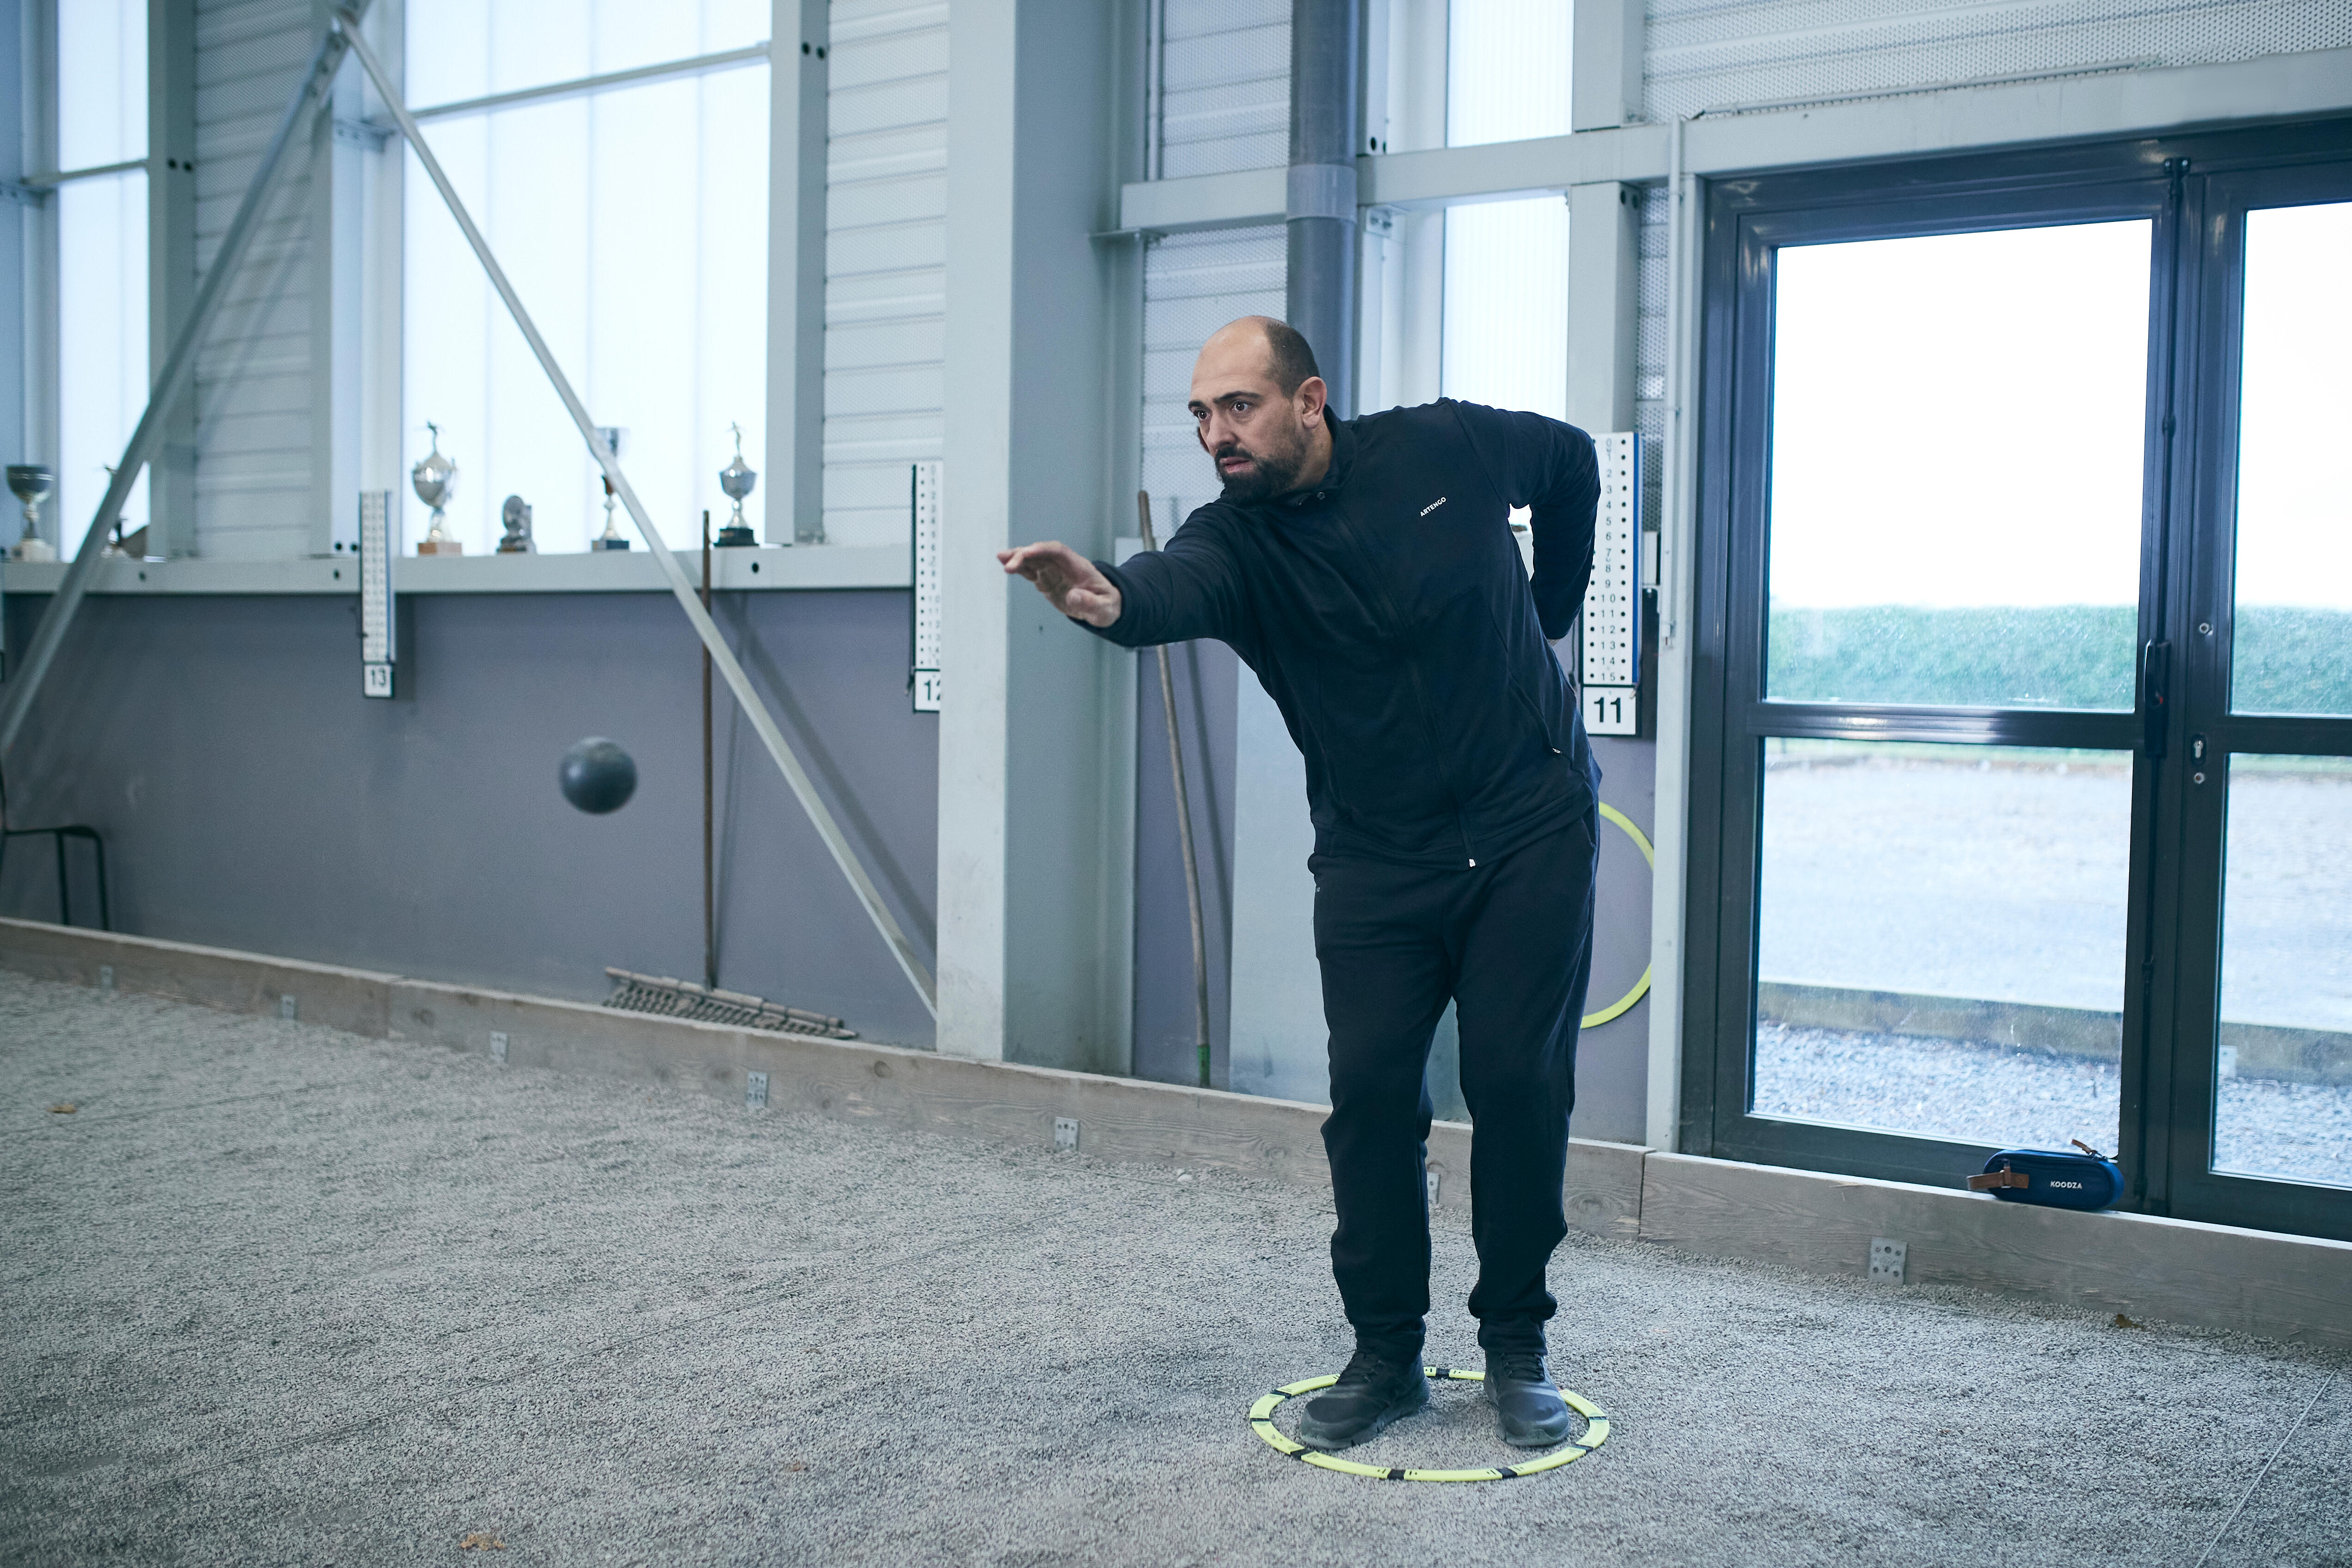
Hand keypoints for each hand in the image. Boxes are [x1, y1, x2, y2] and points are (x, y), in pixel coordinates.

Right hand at [998, 541, 1121, 627]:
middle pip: (1043, 553)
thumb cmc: (1107, 606)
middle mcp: (1065, 566)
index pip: (1059, 552)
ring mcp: (1055, 572)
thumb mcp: (1104, 609)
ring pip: (1034, 559)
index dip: (1042, 550)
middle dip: (1025, 555)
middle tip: (1008, 565)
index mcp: (1079, 567)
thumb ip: (1090, 603)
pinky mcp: (1047, 581)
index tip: (1027, 553)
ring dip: (1018, 558)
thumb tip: (1073, 596)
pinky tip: (1006, 567)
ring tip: (1001, 558)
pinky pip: (1032, 571)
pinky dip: (1020, 568)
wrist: (1105, 607)